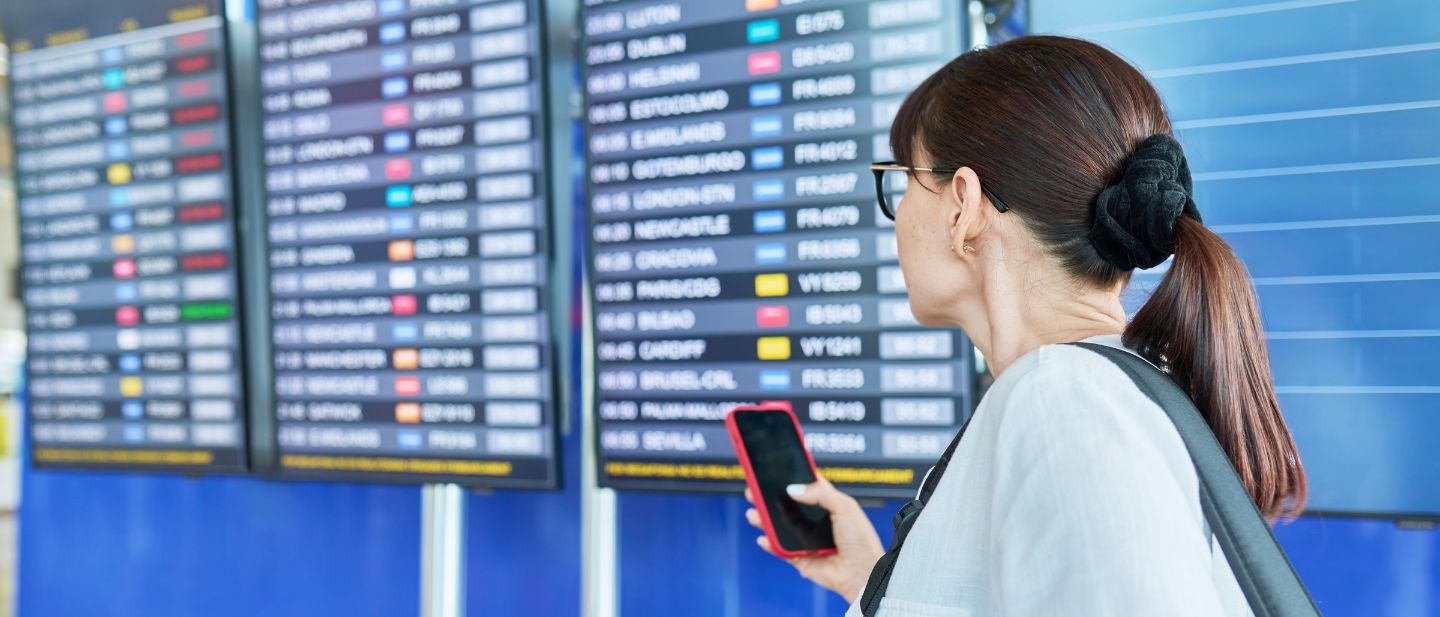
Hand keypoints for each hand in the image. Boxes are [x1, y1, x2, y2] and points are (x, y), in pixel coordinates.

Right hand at [745, 478, 885, 602]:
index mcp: (827, 504)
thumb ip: (820, 493)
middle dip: (769, 498)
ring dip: (764, 519)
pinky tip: (763, 537)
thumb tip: (793, 489)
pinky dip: (770, 543)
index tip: (774, 469)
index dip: (791, 478)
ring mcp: (806, 539)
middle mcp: (814, 521)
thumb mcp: (845, 507)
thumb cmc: (860, 540)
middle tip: (754, 490)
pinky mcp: (800, 557)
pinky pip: (780, 549)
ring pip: (779, 526)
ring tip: (754, 513)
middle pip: (787, 506)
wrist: (862, 572)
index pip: (806, 487)